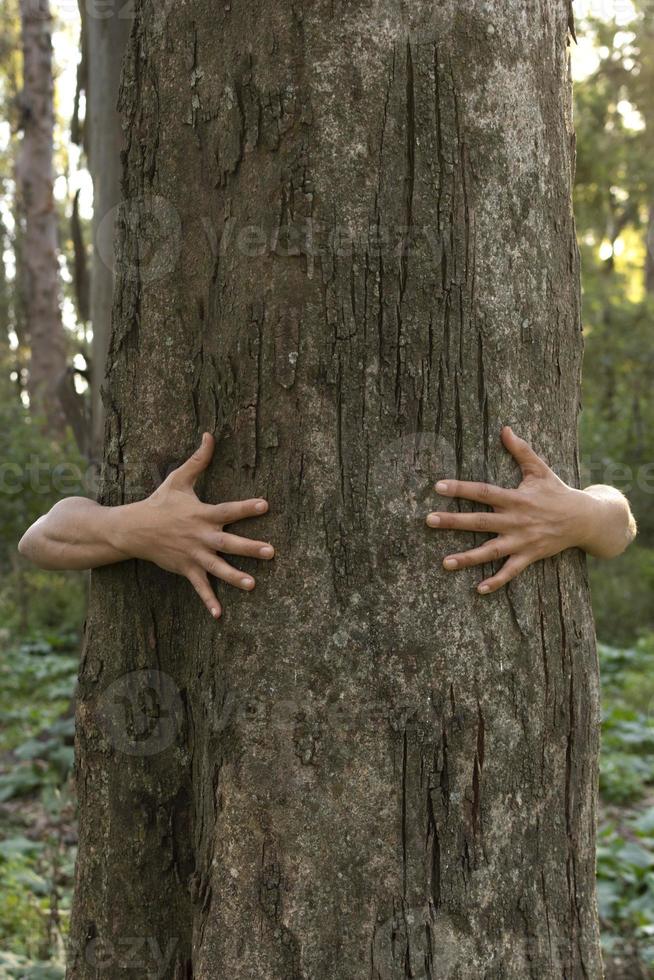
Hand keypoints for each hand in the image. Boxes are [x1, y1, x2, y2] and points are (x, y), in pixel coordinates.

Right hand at [116, 433, 273, 617]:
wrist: (132, 529)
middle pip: (229, 542)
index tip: (266, 504)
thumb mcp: (178, 479)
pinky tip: (219, 614)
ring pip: (217, 568)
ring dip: (234, 577)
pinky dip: (208, 600)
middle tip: (271, 552)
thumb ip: (199, 460)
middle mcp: (200, 536)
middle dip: (250, 547)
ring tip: (253, 585)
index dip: (247, 507)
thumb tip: (210, 434)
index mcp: (202, 514)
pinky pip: (199, 587)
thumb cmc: (160, 502)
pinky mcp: (186, 569)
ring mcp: (193, 555)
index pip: (229, 510)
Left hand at [425, 426, 593, 593]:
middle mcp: (516, 520)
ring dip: (468, 558)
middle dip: (454, 521)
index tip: (438, 486)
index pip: (483, 492)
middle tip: (429, 521)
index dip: (461, 488)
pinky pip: (511, 572)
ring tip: (445, 563)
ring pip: (491, 551)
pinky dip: (496, 581)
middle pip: (480, 521)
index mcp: (516, 498)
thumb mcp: (540, 469)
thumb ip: (521, 450)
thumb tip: (505, 428)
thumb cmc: (557, 491)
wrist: (585, 519)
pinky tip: (478, 589)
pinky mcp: (529, 556)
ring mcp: (522, 541)